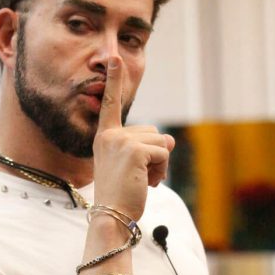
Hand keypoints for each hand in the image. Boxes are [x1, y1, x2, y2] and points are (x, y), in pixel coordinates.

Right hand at [92, 56, 174, 220]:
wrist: (111, 216)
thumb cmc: (121, 195)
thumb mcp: (128, 165)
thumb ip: (142, 147)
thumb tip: (168, 141)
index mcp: (105, 136)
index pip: (111, 105)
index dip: (114, 81)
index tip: (114, 58)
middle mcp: (110, 135)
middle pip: (152, 132)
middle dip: (155, 155)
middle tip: (138, 176)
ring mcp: (121, 141)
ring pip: (161, 143)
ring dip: (160, 164)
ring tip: (142, 180)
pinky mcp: (134, 150)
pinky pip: (163, 153)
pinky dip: (162, 170)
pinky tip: (146, 182)